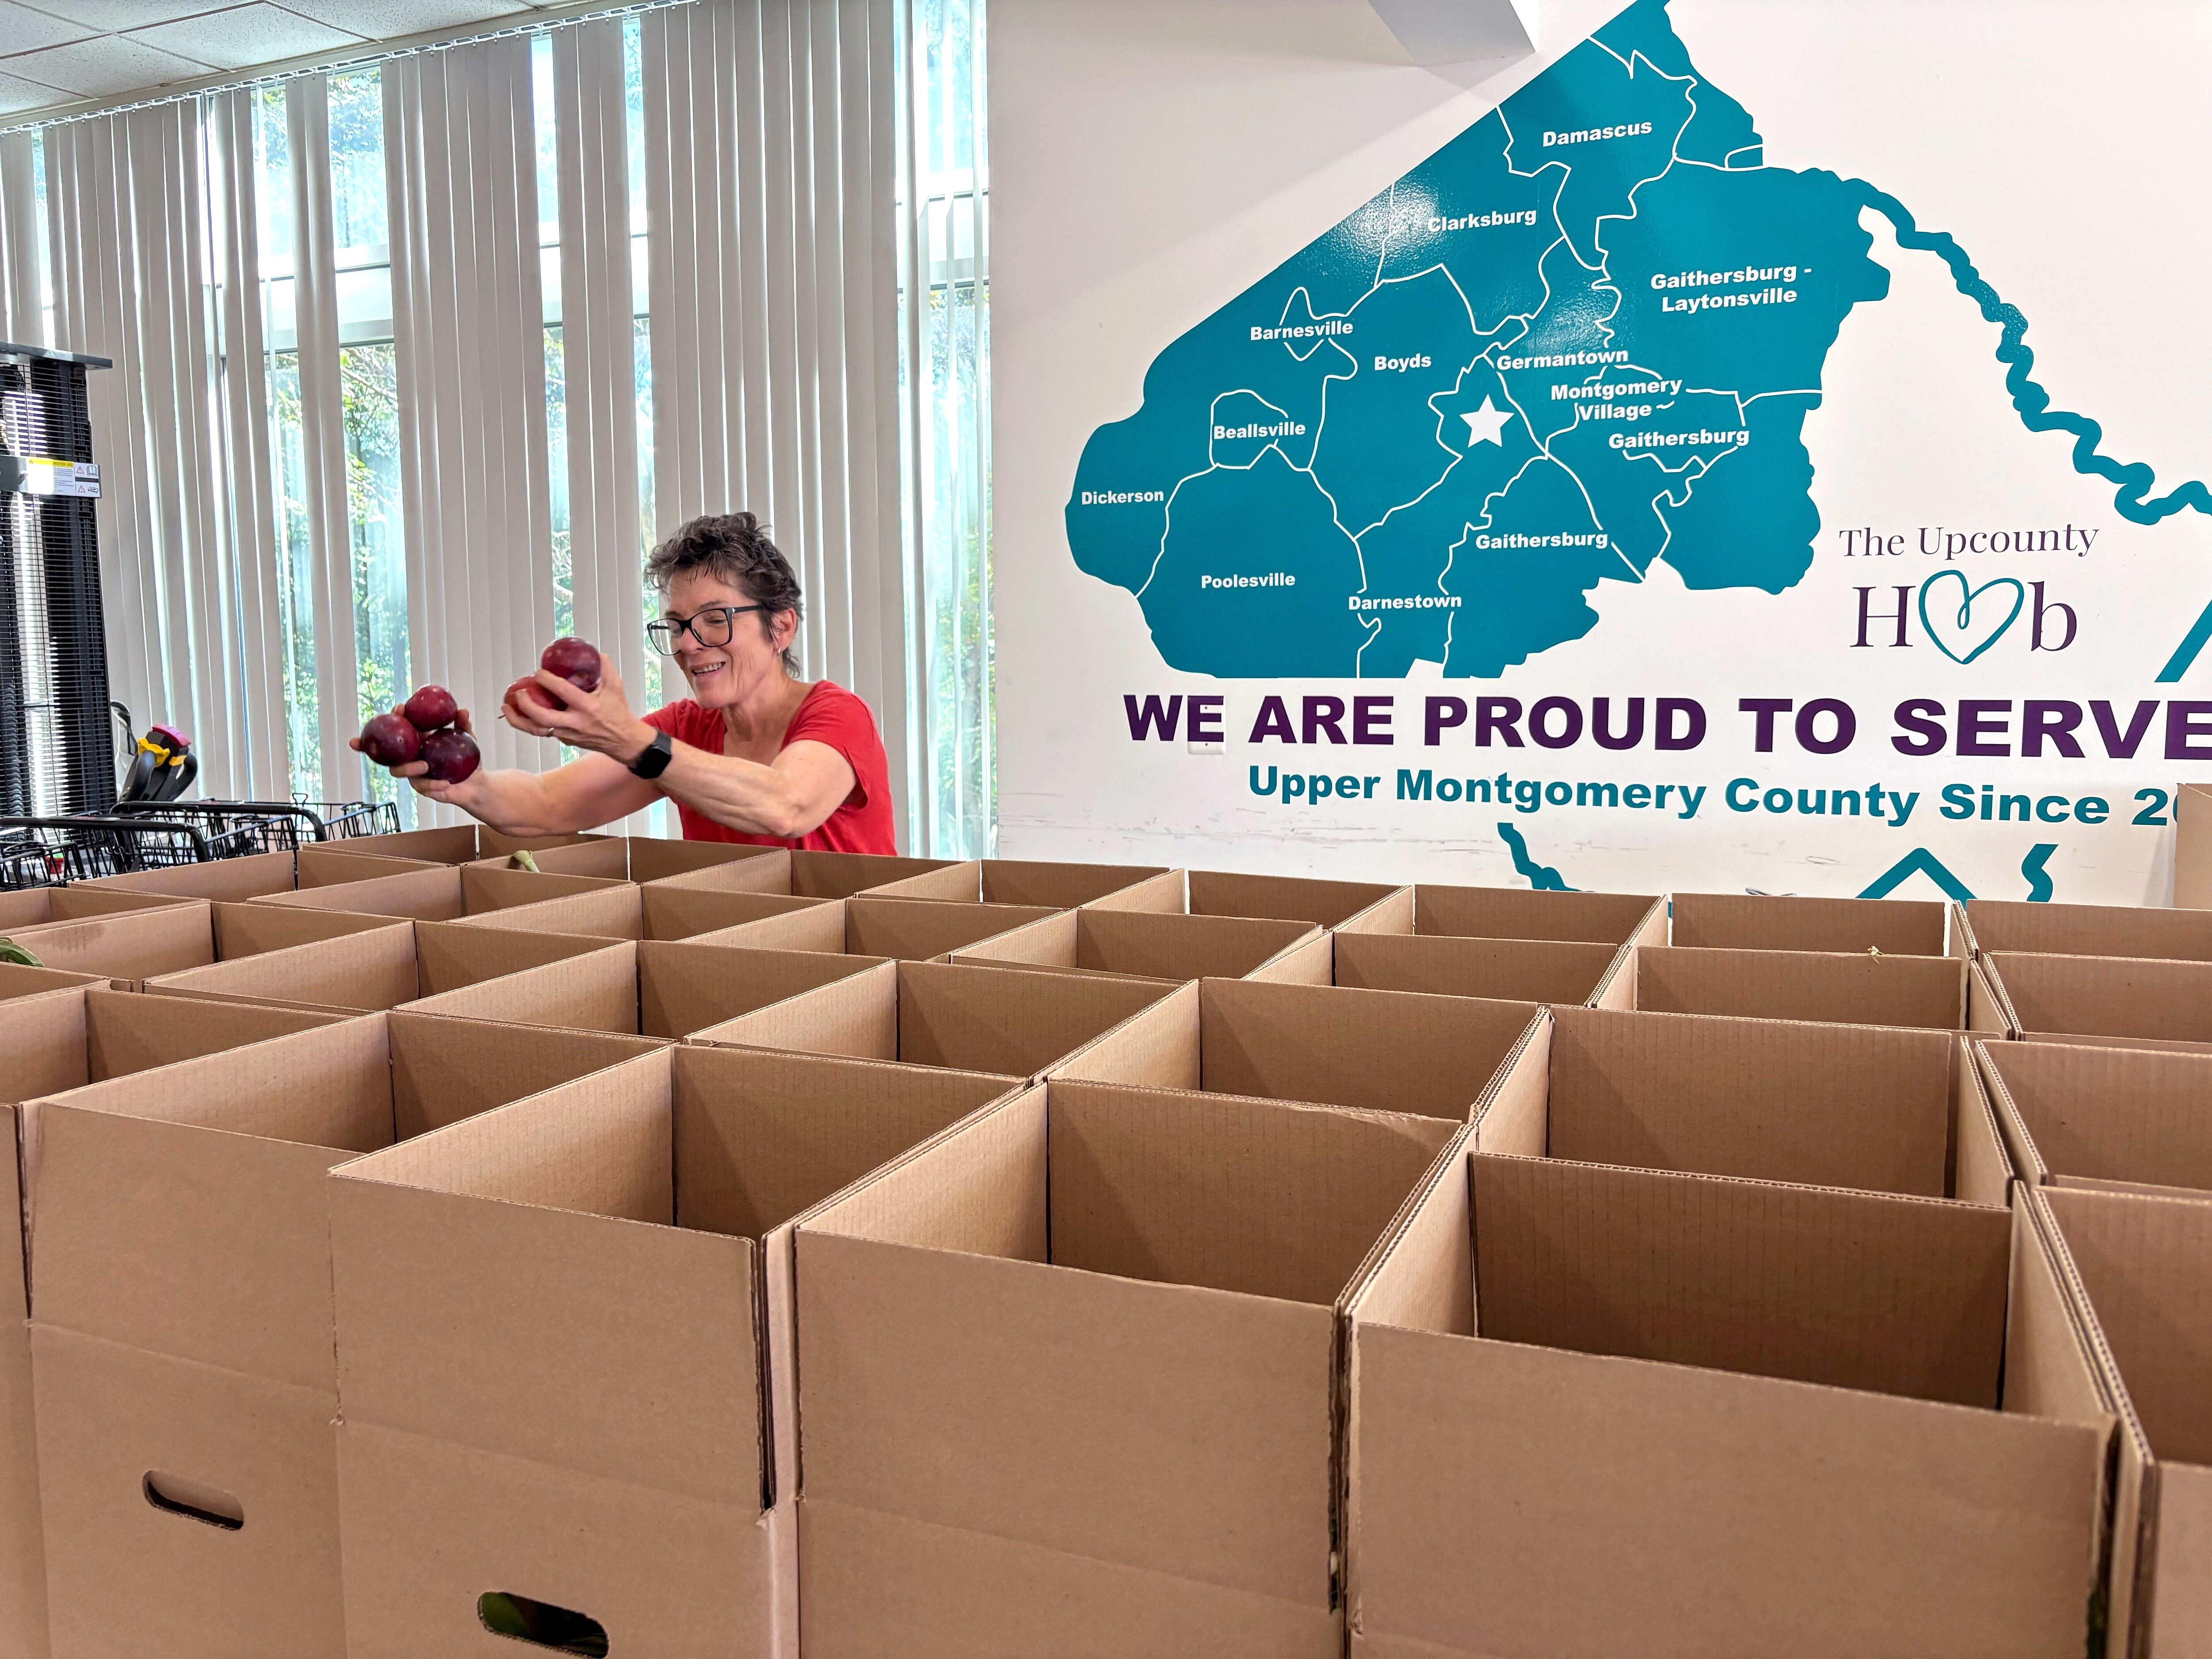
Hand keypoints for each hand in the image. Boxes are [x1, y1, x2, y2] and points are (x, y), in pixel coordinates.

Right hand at [349, 706, 483, 803]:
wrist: (475, 782)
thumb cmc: (465, 758)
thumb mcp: (467, 739)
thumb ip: (463, 725)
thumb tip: (463, 711)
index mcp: (418, 741)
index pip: (401, 727)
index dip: (396, 717)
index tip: (401, 708)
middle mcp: (411, 756)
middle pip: (390, 750)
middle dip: (390, 743)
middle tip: (407, 739)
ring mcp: (413, 772)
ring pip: (399, 770)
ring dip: (409, 767)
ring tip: (425, 765)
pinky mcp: (422, 787)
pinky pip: (422, 786)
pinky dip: (433, 784)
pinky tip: (444, 783)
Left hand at [504, 661, 654, 764]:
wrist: (624, 741)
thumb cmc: (619, 713)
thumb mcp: (616, 687)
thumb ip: (606, 668)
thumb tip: (595, 653)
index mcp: (588, 707)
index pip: (563, 691)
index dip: (547, 680)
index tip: (538, 672)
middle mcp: (576, 723)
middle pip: (542, 717)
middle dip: (526, 705)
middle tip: (518, 692)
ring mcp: (568, 734)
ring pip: (537, 730)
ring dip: (518, 720)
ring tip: (506, 708)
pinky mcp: (565, 741)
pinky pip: (542, 733)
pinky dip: (529, 724)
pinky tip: (520, 714)